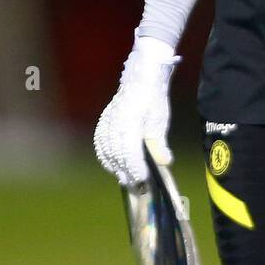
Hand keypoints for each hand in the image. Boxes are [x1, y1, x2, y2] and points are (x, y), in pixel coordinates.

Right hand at [93, 30, 180, 187]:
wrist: (140, 77)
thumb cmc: (153, 98)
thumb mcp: (160, 119)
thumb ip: (159, 142)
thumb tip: (164, 162)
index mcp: (130, 121)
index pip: (129, 151)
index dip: (135, 168)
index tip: (143, 181)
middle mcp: (114, 122)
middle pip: (117, 154)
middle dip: (126, 172)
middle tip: (137, 188)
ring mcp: (106, 122)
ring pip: (107, 151)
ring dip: (116, 167)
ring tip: (126, 180)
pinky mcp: (104, 122)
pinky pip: (100, 143)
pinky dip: (106, 157)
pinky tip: (112, 166)